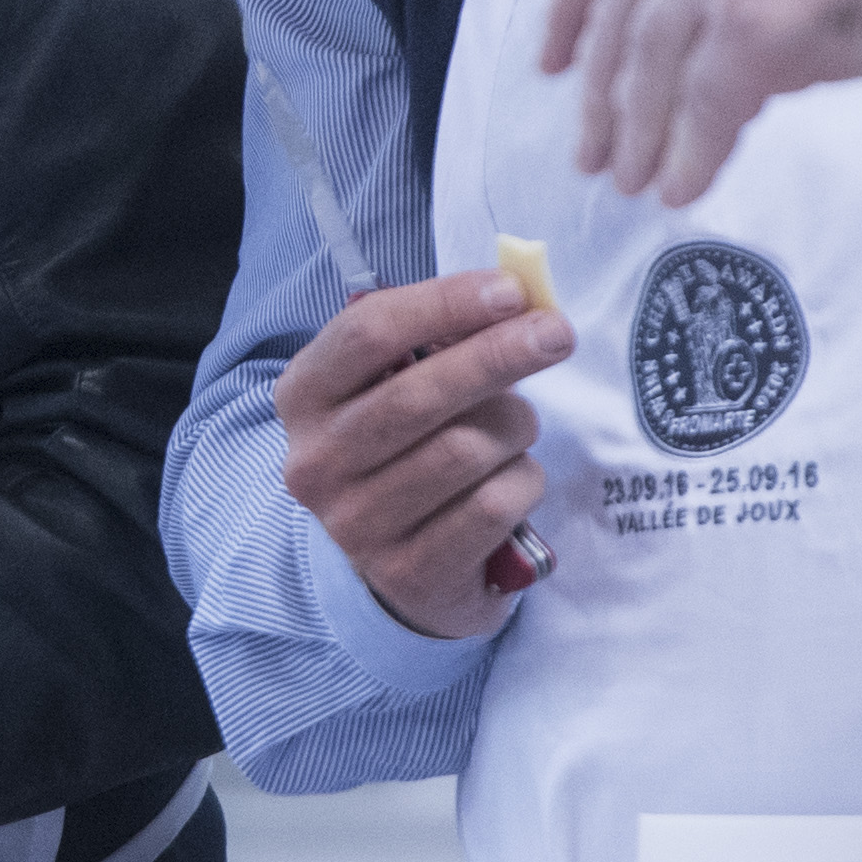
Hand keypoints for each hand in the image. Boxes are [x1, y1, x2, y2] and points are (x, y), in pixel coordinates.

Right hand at [274, 268, 569, 640]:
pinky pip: (492, 506)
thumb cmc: (407, 447)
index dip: (445, 303)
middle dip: (499, 355)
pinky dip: (523, 481)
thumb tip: (518, 300)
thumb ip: (442, 339)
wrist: (398, 562)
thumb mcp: (399, 384)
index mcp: (305, 396)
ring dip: (514, 427)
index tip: (510, 291)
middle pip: (419, 393)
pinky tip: (515, 479)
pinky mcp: (407, 571)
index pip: (368, 332)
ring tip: (517, 427)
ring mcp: (356, 523)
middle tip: (557, 333)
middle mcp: (316, 461)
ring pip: (464, 450)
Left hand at [541, 0, 861, 205]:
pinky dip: (690, 157)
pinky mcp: (753, 23)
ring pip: (652, 71)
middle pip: (621, 21)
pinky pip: (704, 110)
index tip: (550, 63)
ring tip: (635, 183)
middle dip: (602, 97)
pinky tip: (684, 189)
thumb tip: (718, 43)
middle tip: (594, 153)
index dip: (570, 13)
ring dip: (639, 137)